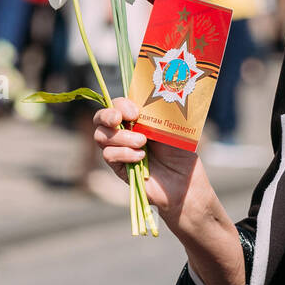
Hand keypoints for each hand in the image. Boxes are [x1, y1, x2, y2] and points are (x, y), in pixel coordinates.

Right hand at [93, 97, 216, 226]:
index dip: (121, 105)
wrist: (184, 180)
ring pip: (101, 136)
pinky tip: (141, 157)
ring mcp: (119, 149)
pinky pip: (109, 155)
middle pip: (100, 118)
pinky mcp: (118, 167)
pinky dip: (124, 153)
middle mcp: (124, 132)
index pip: (117, 104)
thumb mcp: (172, 127)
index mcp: (136, 118)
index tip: (135, 112)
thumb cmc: (181, 152)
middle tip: (120, 119)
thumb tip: (143, 103)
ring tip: (142, 142)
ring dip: (121, 137)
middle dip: (107, 115)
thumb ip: (156, 114)